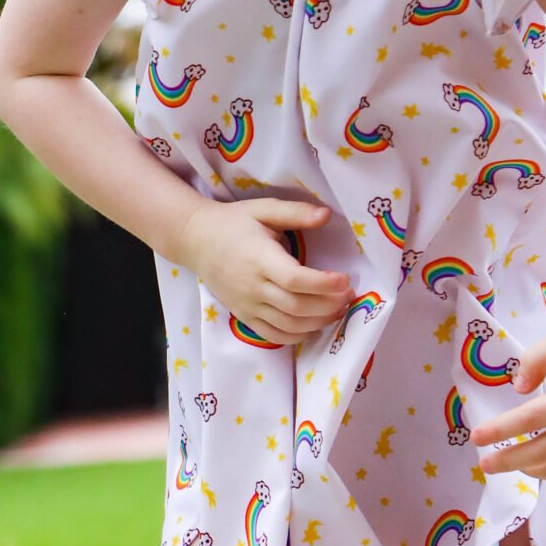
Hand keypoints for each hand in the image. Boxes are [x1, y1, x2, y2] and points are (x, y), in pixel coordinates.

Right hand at [181, 197, 350, 344]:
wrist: (196, 241)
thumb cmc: (234, 223)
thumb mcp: (264, 209)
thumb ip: (296, 213)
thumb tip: (327, 215)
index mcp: (260, 258)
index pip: (295, 280)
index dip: (324, 284)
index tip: (345, 280)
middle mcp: (253, 286)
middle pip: (296, 306)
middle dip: (328, 305)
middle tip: (349, 295)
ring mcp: (247, 305)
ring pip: (288, 325)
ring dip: (318, 322)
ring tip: (338, 311)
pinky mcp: (244, 316)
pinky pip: (273, 335)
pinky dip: (297, 336)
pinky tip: (314, 326)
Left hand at [469, 326, 545, 482]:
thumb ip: (536, 359)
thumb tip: (519, 389)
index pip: (533, 418)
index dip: (501, 429)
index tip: (476, 437)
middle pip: (541, 452)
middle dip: (507, 460)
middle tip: (483, 464)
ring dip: (528, 468)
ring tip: (512, 460)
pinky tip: (538, 464)